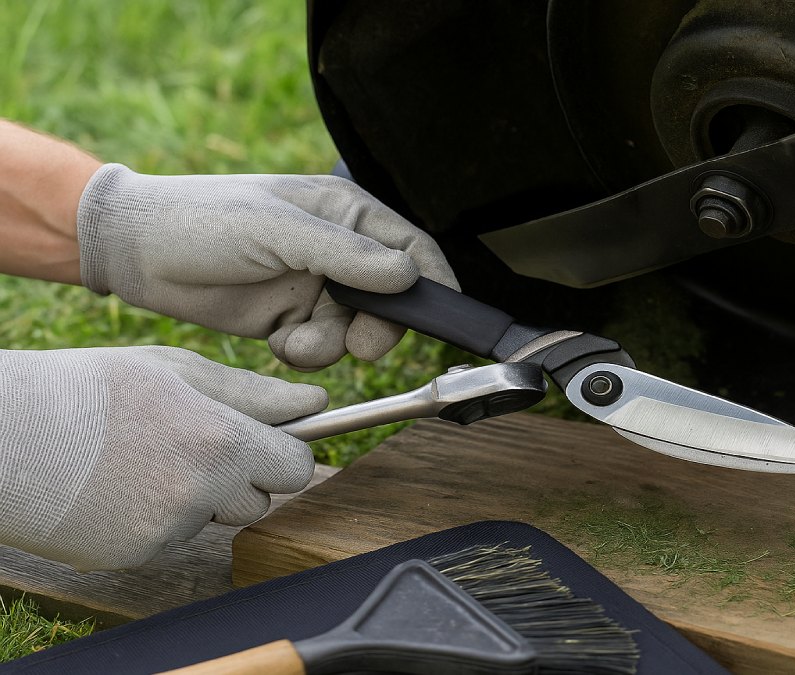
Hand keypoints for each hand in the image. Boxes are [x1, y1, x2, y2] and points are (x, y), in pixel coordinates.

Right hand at [0, 346, 326, 570]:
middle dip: (241, 478)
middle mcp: (202, 491)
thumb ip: (254, 394)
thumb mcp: (177, 371)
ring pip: (212, 519)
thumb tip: (316, 403)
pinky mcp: (138, 554)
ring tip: (144, 459)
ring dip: (197, 498)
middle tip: (190, 444)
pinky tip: (119, 486)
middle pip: (260, 500)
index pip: (296, 466)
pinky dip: (155, 518)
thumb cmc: (91, 390)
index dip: (283, 452)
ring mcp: (169, 529)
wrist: (8, 437)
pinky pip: (172, 538)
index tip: (266, 442)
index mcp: (221, 441)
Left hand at [76, 164, 458, 369]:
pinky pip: (321, 347)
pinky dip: (305, 353)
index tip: (443, 318)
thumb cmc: (202, 219)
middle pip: (391, 300)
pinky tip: (278, 341)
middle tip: (360, 346)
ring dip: (334, 346)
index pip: (411, 248)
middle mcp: (337, 251)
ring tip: (297, 342)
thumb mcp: (278, 229)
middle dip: (379, 328)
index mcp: (345, 213)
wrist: (134, 253)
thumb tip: (407, 275)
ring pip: (356, 330)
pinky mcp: (290, 318)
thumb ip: (345, 254)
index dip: (432, 283)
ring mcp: (314, 286)